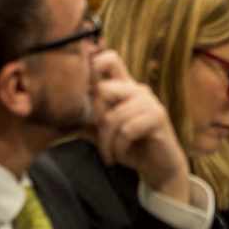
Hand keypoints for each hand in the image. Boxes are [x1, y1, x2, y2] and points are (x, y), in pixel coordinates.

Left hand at [90, 50, 190, 202]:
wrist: (160, 168)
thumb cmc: (134, 149)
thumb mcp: (108, 133)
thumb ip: (93, 119)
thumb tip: (68, 113)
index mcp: (125, 88)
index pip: (110, 59)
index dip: (94, 66)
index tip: (87, 92)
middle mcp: (138, 90)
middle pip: (104, 90)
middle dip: (98, 119)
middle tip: (102, 140)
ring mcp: (150, 102)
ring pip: (114, 116)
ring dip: (107, 142)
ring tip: (110, 155)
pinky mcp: (158, 117)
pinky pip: (127, 130)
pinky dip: (120, 147)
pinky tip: (121, 155)